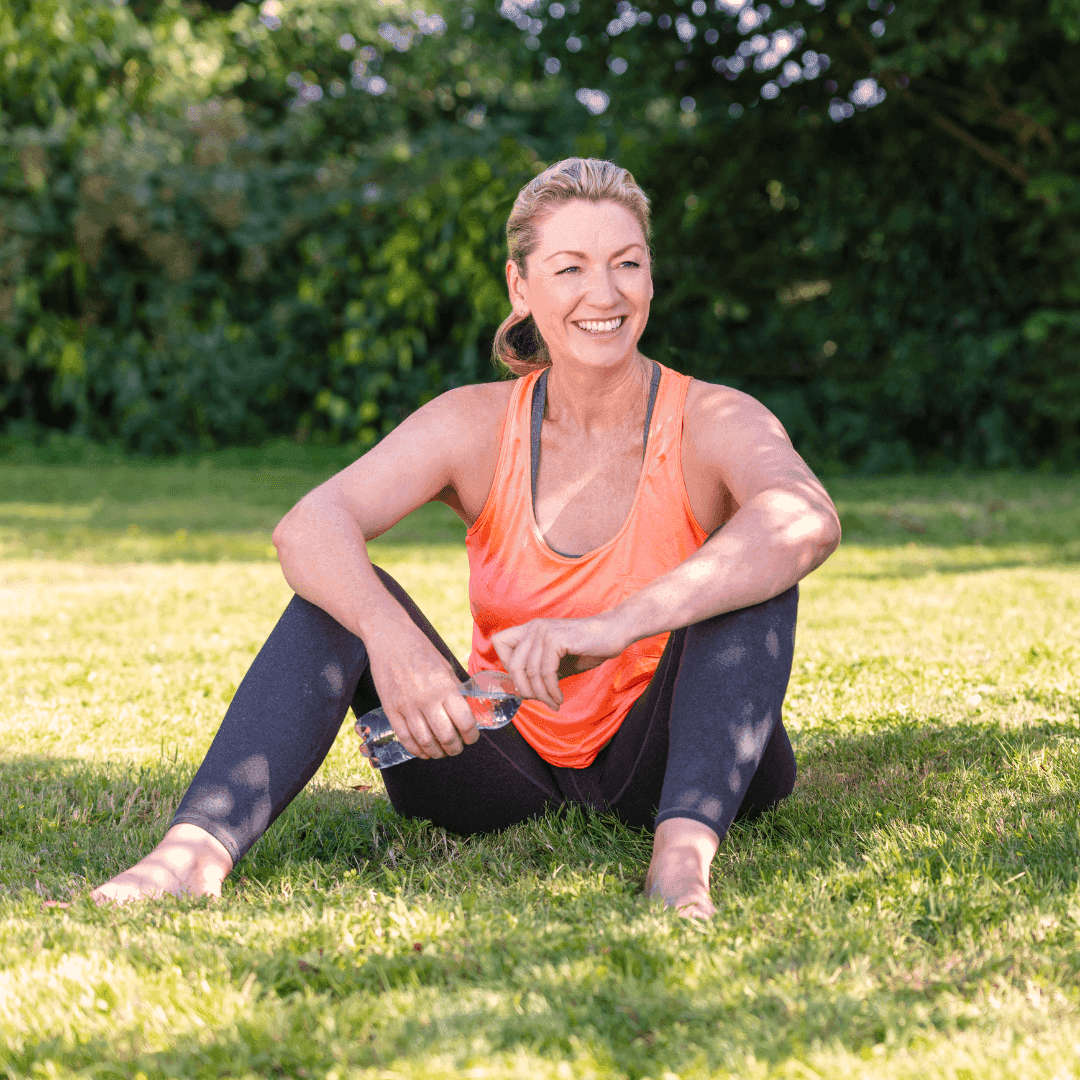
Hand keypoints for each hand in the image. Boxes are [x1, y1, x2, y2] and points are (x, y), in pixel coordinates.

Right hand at [366, 620, 477, 758]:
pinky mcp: (390, 709)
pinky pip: (404, 737)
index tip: (472, 738)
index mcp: (445, 687)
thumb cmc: (421, 650)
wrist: (390, 638)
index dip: (471, 736)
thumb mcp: (446, 667)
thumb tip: (467, 710)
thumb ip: (455, 690)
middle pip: (446, 737)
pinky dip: (416, 749)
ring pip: (425, 741)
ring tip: (442, 752)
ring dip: (436, 752)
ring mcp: (407, 706)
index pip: (465, 722)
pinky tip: (423, 751)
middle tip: (458, 748)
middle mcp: (427, 699)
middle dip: (455, 748)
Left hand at [491, 614, 627, 710]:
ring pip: (531, 672)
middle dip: (525, 689)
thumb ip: (538, 672)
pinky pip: (546, 672)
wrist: (613, 633)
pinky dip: (551, 690)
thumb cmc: (586, 648)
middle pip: (513, 664)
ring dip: (542, 694)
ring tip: (553, 703)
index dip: (507, 664)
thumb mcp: (556, 662)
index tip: (524, 681)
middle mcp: (534, 627)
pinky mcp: (556, 639)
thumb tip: (522, 693)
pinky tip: (559, 697)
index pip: (499, 642)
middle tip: (540, 701)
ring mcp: (544, 631)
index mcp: (530, 629)